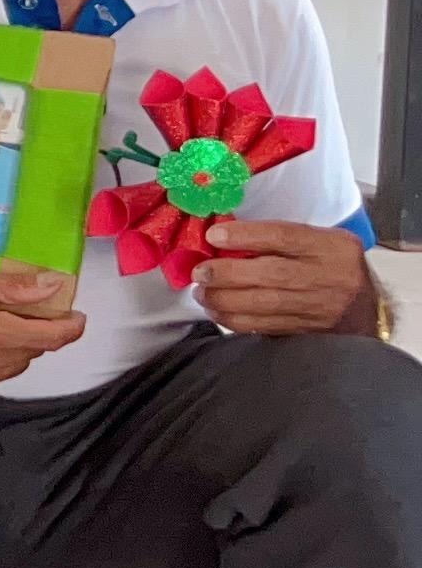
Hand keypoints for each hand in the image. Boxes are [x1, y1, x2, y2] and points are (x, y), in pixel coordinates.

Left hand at [192, 218, 375, 336]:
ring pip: (265, 304)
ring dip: (225, 299)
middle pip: (272, 273)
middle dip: (227, 273)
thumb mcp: (322, 242)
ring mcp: (319, 307)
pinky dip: (235, 320)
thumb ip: (283, 238)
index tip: (214, 236)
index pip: (285, 236)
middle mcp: (328, 277)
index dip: (246, 236)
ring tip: (202, 293)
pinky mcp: (307, 331)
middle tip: (201, 272)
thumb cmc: (334, 267)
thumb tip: (225, 237)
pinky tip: (218, 311)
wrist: (367, 310)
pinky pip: (265, 326)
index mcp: (332, 247)